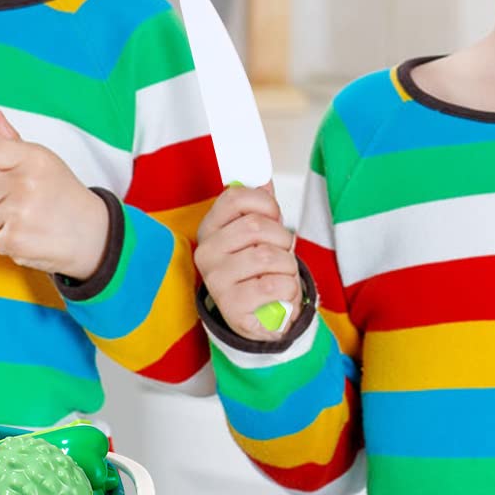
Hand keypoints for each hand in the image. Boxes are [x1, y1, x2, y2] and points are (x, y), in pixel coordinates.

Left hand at [0, 109, 109, 279]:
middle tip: (13, 199)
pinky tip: (28, 235)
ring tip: (26, 218)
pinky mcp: (17, 241)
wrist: (93, 233)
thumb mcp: (42, 161)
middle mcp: (25, 182)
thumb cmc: (62, 192)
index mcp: (30, 157)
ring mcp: (21, 213)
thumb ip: (12, 140)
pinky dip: (5, 241)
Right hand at [195, 184, 300, 342]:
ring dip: (288, 266)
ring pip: (267, 256)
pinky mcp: (231, 305)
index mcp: (210, 228)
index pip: (234, 197)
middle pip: (255, 225)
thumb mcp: (259, 235)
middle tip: (282, 252)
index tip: (274, 217)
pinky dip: (288, 288)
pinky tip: (281, 293)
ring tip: (282, 274)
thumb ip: (260, 207)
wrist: (260, 316)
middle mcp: (206, 252)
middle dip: (282, 238)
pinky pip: (272, 285)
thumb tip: (263, 178)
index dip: (265, 204)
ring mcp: (215, 280)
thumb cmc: (259, 271)